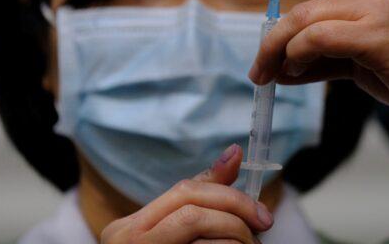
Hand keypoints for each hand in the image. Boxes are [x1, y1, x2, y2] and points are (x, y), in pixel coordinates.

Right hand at [101, 144, 271, 243]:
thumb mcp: (175, 234)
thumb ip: (204, 196)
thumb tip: (234, 153)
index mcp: (129, 227)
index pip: (186, 189)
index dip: (229, 191)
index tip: (261, 208)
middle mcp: (126, 240)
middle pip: (192, 205)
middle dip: (236, 210)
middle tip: (262, 226)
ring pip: (198, 225)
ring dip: (235, 235)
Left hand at [234, 0, 388, 127]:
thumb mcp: (362, 49)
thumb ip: (323, 50)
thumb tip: (281, 66)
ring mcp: (376, 4)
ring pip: (300, 14)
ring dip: (272, 48)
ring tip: (263, 73)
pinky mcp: (378, 35)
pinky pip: (316, 38)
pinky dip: (295, 58)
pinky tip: (290, 75)